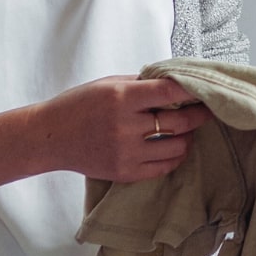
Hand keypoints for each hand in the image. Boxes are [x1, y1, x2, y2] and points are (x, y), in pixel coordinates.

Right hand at [35, 76, 211, 183]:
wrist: (50, 137)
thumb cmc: (78, 105)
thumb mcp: (106, 84)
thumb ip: (140, 83)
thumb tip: (174, 83)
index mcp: (121, 97)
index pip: (170, 91)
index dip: (193, 89)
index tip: (205, 89)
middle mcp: (125, 125)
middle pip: (180, 121)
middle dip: (199, 114)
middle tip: (206, 110)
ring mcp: (126, 152)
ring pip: (177, 147)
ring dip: (187, 137)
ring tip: (185, 130)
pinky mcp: (125, 172)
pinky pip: (164, 167)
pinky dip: (174, 156)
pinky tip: (172, 147)